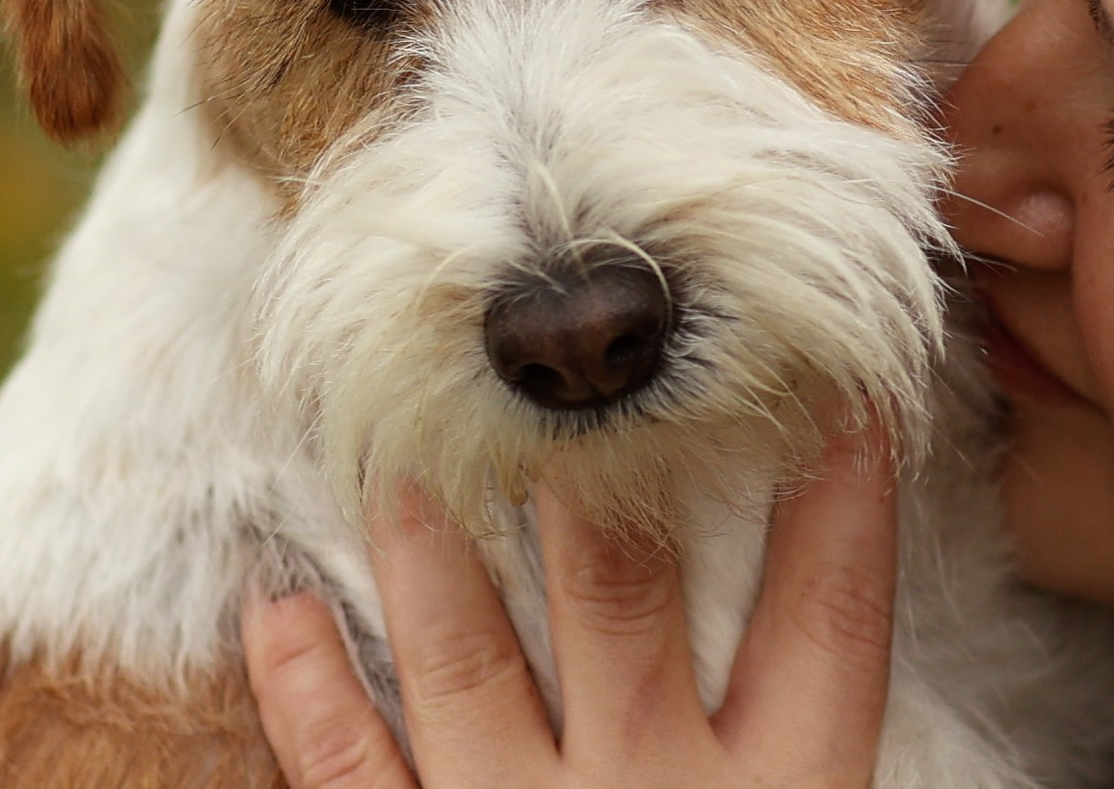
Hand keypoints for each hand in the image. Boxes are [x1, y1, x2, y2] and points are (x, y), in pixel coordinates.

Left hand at [241, 423, 897, 788]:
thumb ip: (810, 759)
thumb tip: (841, 689)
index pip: (828, 624)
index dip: (839, 505)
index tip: (837, 398)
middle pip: (625, 599)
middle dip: (596, 471)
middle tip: (564, 366)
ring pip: (470, 659)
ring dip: (433, 545)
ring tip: (401, 438)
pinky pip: (352, 776)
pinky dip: (308, 691)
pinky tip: (272, 611)